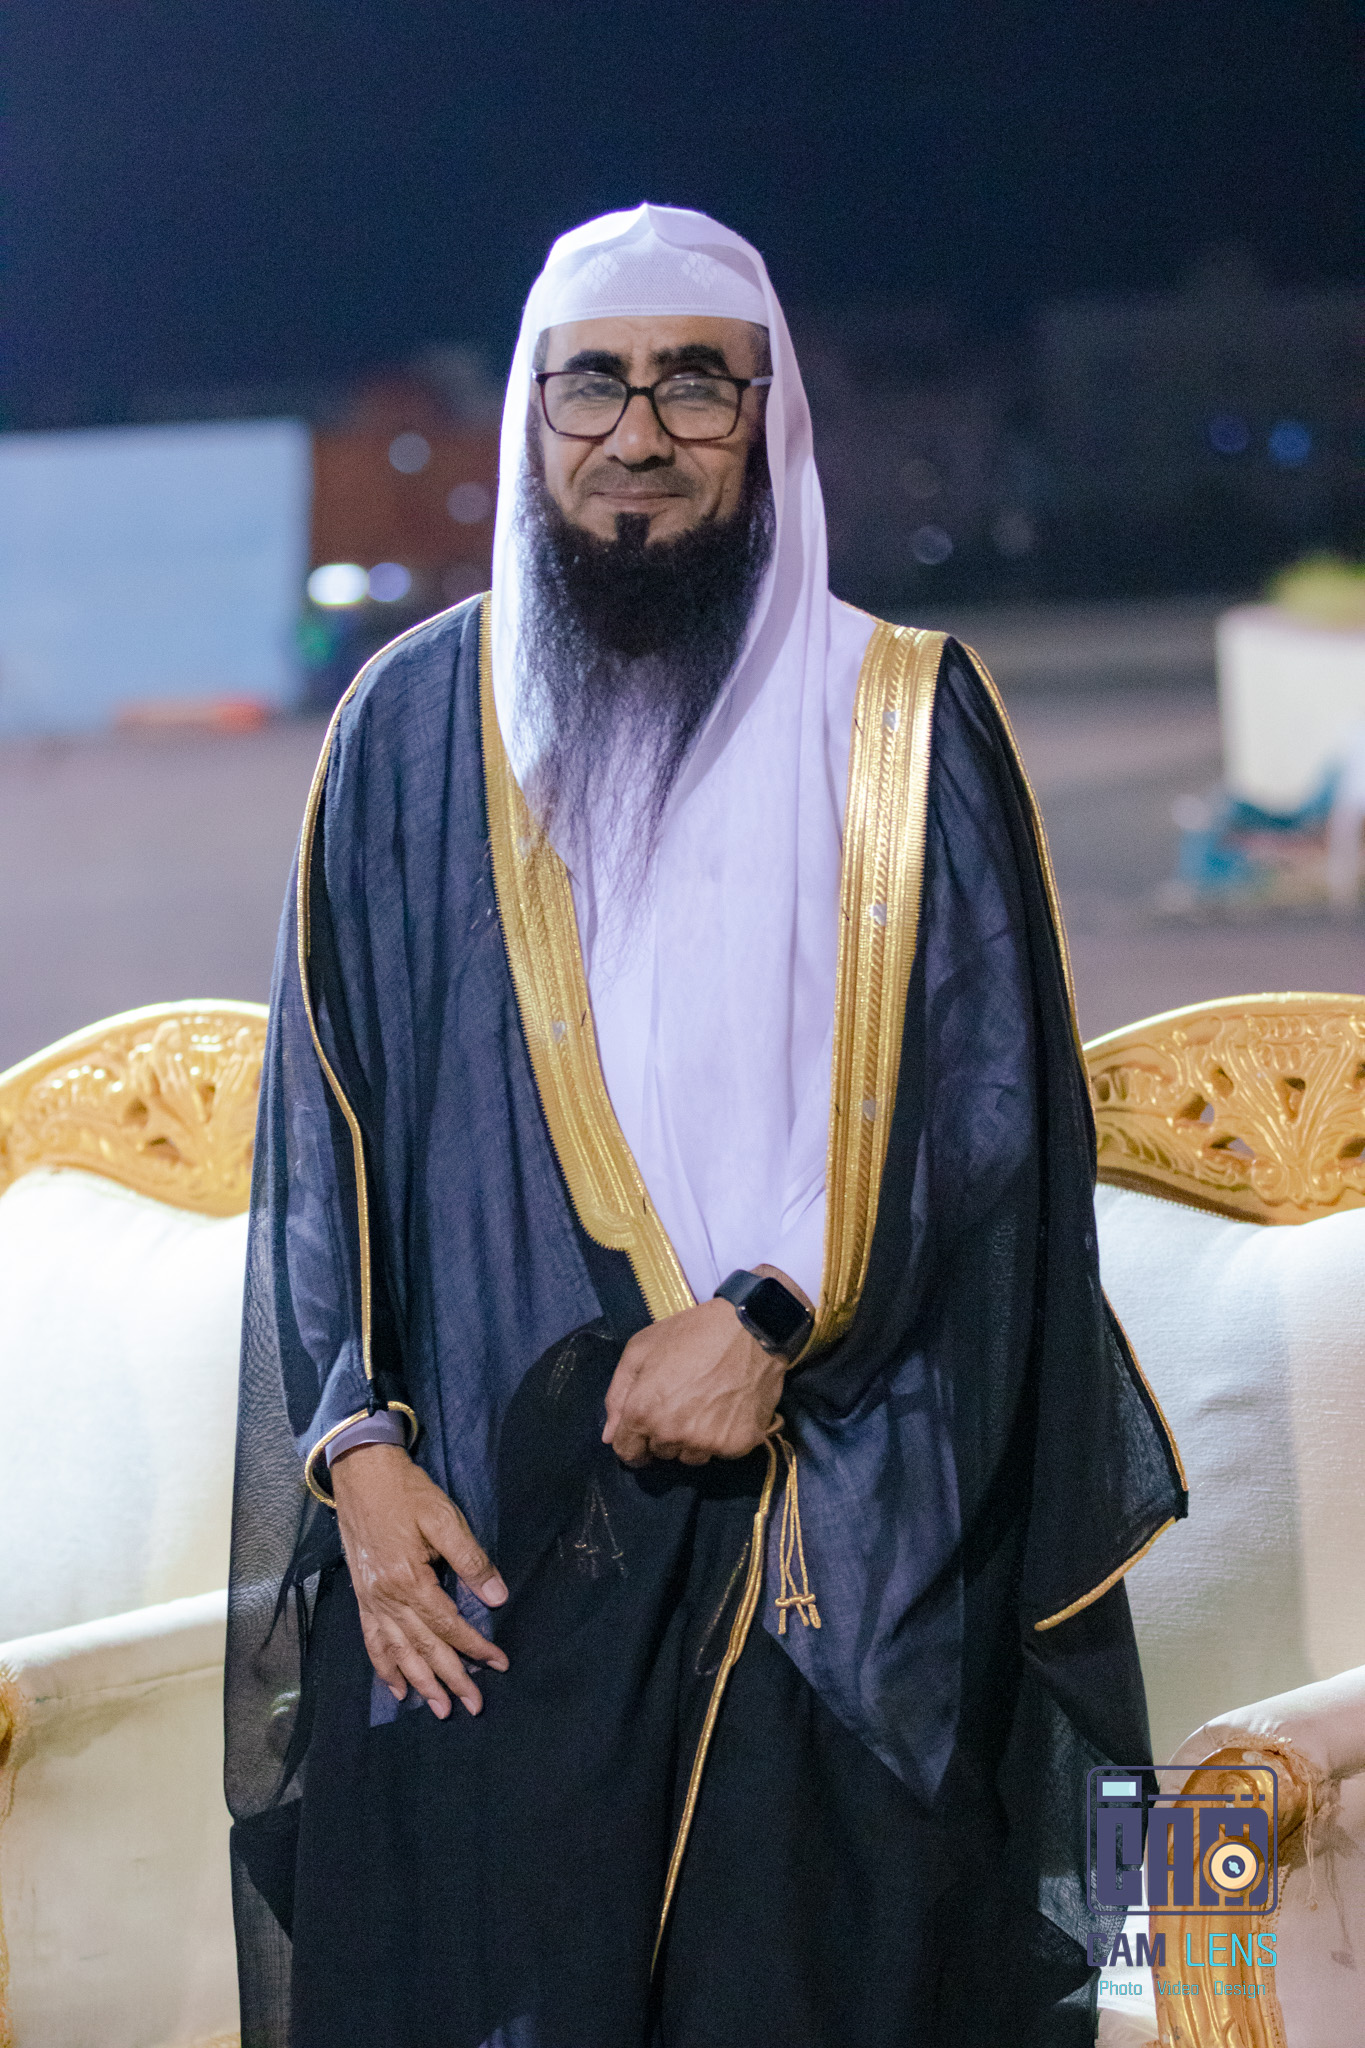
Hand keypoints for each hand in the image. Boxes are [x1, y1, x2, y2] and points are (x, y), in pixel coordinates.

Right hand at [330, 1442, 507, 1718]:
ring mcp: (370, 1600)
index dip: (475, 1647)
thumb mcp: (444, 1518)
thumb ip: (471, 1560)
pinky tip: (396, 1687)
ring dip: (419, 1683)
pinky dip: (384, 1667)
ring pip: (397, 1651)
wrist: (361, 1473)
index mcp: (409, 1579)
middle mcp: (386, 1597)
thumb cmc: (407, 1493)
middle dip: (450, 1678)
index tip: (499, 1664)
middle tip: (473, 1705)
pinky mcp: (362, 1596)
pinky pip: (372, 1640)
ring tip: (438, 1709)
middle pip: (423, 1647)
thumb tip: (498, 1599)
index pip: (448, 1625)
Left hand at [602, 1265, 810, 1467]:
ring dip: (693, 1440)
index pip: (628, 1452)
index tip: (646, 1426)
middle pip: (661, 1454)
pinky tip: (728, 1410)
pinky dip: (723, 1437)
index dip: (633, 1439)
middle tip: (682, 1403)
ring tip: (707, 1406)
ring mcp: (707, 1444)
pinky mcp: (738, 1445)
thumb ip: (618, 1394)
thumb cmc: (691, 1333)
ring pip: (692, 1457)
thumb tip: (610, 1436)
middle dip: (665, 1435)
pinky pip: (721, 1453)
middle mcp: (672, 1436)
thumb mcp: (641, 1349)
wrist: (750, 1329)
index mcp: (643, 1413)